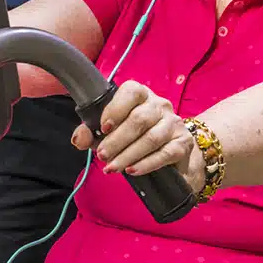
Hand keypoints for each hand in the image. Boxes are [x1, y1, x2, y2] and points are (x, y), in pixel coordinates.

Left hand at [69, 81, 205, 196]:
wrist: (170, 155)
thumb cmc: (134, 138)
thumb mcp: (109, 134)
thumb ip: (91, 134)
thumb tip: (79, 138)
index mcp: (141, 95)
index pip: (131, 92)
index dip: (115, 109)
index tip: (103, 128)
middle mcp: (160, 105)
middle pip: (139, 119)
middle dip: (117, 140)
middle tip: (103, 156)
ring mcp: (174, 123)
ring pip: (151, 138)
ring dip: (129, 154)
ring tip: (113, 167)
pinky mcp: (183, 143)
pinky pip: (165, 153)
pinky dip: (147, 163)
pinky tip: (132, 170)